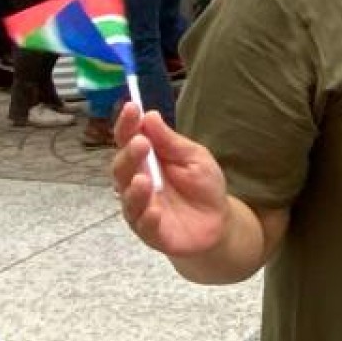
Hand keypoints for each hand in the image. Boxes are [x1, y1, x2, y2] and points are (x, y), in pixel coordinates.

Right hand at [112, 102, 231, 257]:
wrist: (219, 222)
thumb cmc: (203, 186)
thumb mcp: (194, 157)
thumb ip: (171, 141)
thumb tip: (150, 115)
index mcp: (145, 160)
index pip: (128, 139)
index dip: (127, 124)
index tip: (131, 108)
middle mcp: (135, 183)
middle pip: (122, 168)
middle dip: (129, 155)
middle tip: (140, 143)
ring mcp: (141, 209)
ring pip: (128, 199)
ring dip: (134, 189)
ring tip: (143, 179)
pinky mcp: (151, 232)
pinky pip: (144, 226)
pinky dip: (148, 218)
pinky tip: (155, 211)